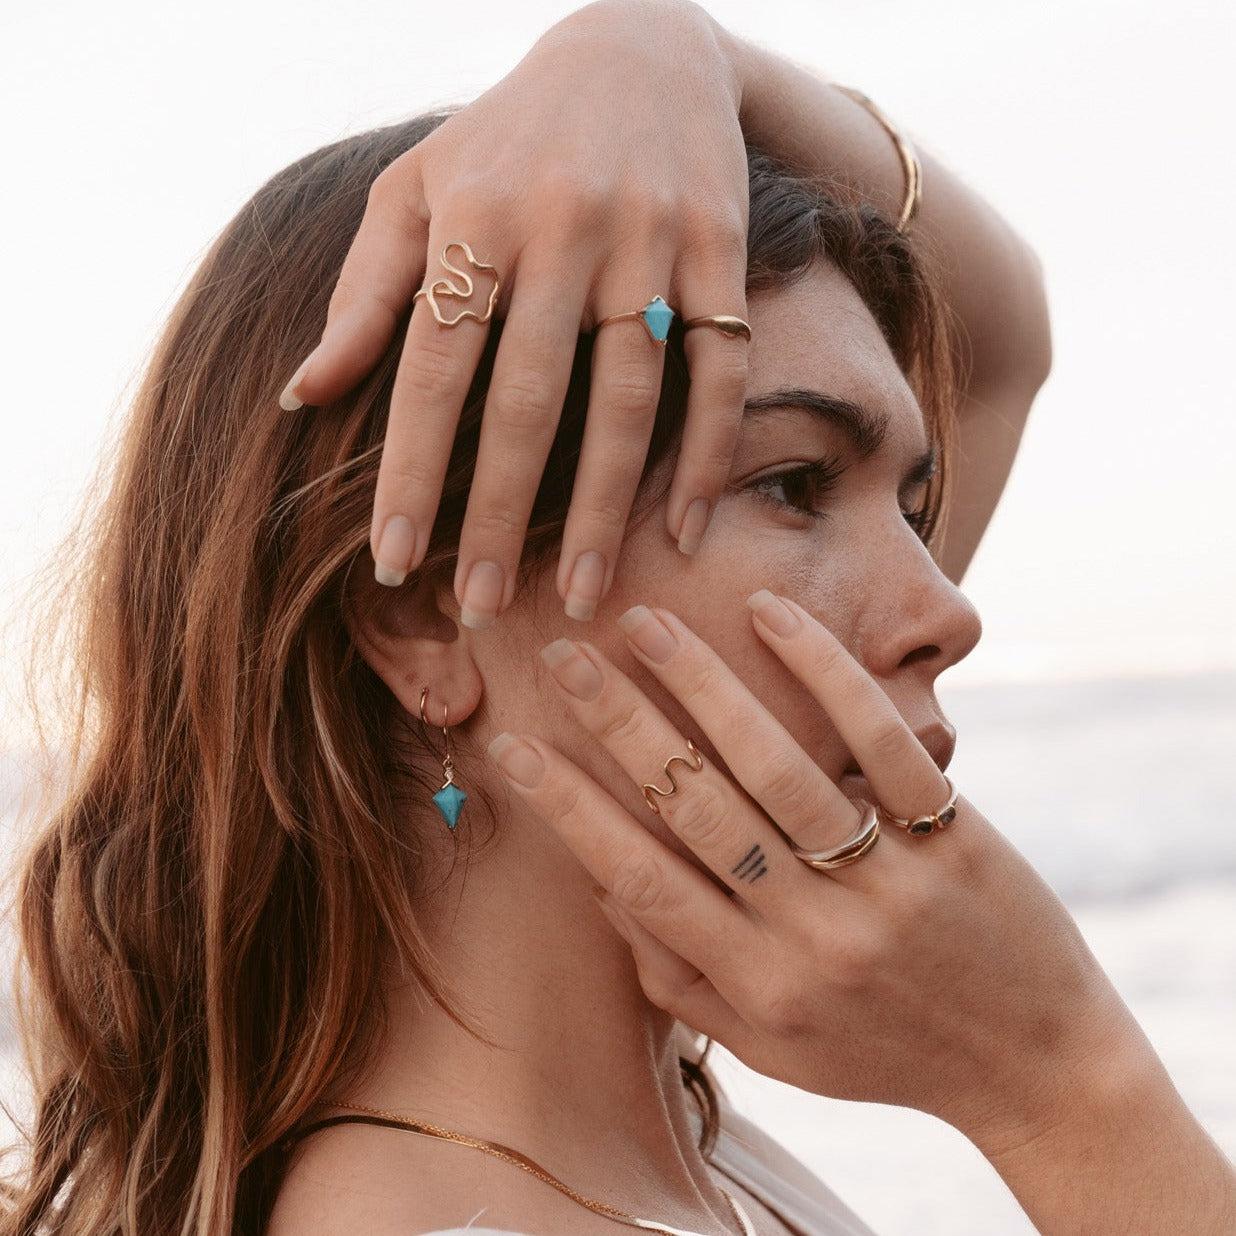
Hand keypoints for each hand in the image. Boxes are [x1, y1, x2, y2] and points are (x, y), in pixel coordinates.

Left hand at [279, 0, 751, 625]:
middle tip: (482, 608)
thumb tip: (302, 394)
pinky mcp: (720, 252)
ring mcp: (652, 242)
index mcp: (476, 218)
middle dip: (501, 515)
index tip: (396, 561)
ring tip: (582, 597)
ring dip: (604, 510)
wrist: (643, 46)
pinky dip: (707, 454)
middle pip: (530, 401)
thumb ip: (364, 293)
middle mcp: (564, 229)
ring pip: (630, 399)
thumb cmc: (507, 135)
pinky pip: (719, 369)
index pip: (433, 368)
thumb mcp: (416, 189)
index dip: (412, 470)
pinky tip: (682, 530)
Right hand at [486, 590, 1141, 1152]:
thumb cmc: (886, 1053)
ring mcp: (886, 881)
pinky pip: (879, 741)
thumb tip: (603, 888)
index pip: (639, 880)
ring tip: (645, 626)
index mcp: (758, 983)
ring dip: (700, 685)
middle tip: (565, 658)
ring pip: (774, 766)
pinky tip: (770, 618)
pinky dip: (824, 673)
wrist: (1037, 1065)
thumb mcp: (774, 1049)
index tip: (515, 748)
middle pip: (694, 810)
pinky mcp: (951, 835)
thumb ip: (682, 980)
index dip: (569, 809)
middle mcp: (812, 933)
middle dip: (618, 725)